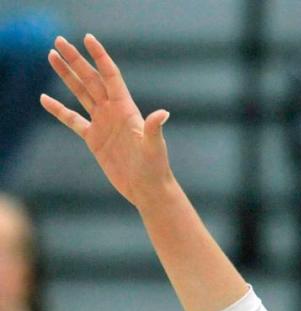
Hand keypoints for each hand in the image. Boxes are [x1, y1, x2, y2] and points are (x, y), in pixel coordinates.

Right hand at [41, 35, 172, 208]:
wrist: (147, 189)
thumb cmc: (155, 168)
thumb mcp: (154, 146)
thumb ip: (153, 128)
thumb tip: (163, 113)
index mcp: (126, 109)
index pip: (111, 76)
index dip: (100, 57)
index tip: (88, 38)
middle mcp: (113, 112)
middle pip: (91, 79)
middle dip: (75, 60)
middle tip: (59, 41)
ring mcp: (103, 124)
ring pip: (81, 94)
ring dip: (67, 76)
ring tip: (52, 56)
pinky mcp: (94, 139)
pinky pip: (72, 120)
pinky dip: (59, 110)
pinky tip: (44, 98)